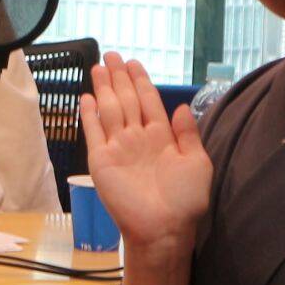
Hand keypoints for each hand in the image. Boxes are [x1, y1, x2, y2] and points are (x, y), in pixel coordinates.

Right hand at [81, 52, 209, 260]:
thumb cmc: (185, 200)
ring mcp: (118, 148)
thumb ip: (188, 134)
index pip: (148, 101)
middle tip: (111, 56)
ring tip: (99, 67)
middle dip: (119, 77)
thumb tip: (181, 107)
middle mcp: (138, 138)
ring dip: (105, 88)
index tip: (134, 63)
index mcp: (162, 137)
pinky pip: (94, 133)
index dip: (141, 81)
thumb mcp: (197, 163)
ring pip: (111, 110)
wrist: (164, 229)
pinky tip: (86, 98)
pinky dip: (89, 115)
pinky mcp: (102, 161)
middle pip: (127, 100)